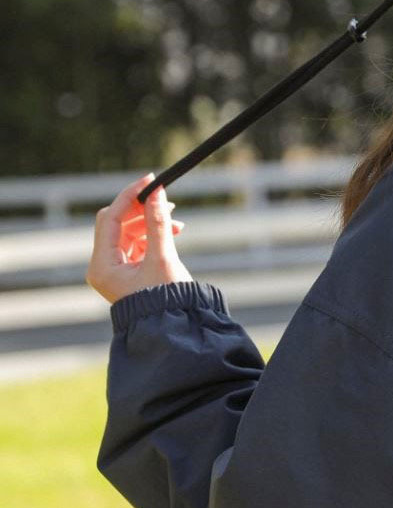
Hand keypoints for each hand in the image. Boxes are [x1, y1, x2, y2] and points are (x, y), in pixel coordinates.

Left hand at [87, 173, 193, 304]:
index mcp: (102, 265)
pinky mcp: (128, 270)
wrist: (171, 327)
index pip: (110, 219)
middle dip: (141, 209)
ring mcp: (115, 268)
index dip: (129, 196)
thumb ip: (158, 223)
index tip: (150, 180)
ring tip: (175, 222)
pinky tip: (173, 231)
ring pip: (128, 231)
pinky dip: (153, 233)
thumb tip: (156, 192)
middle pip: (117, 223)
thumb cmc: (165, 299)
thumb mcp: (163, 257)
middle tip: (164, 198)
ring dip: (150, 221)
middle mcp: (103, 266)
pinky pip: (137, 242)